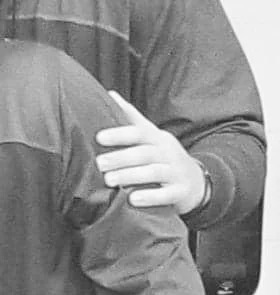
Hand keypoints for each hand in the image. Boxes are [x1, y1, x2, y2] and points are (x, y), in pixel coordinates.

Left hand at [95, 93, 206, 213]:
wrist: (196, 182)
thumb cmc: (163, 157)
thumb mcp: (151, 136)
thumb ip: (131, 118)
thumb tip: (109, 94)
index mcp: (158, 139)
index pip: (140, 132)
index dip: (120, 134)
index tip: (99, 138)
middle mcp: (168, 153)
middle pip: (144, 153)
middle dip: (120, 158)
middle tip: (99, 163)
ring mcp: (176, 172)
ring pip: (154, 172)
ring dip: (131, 176)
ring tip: (109, 181)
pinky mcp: (181, 192)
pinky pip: (167, 194)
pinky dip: (150, 197)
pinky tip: (133, 200)